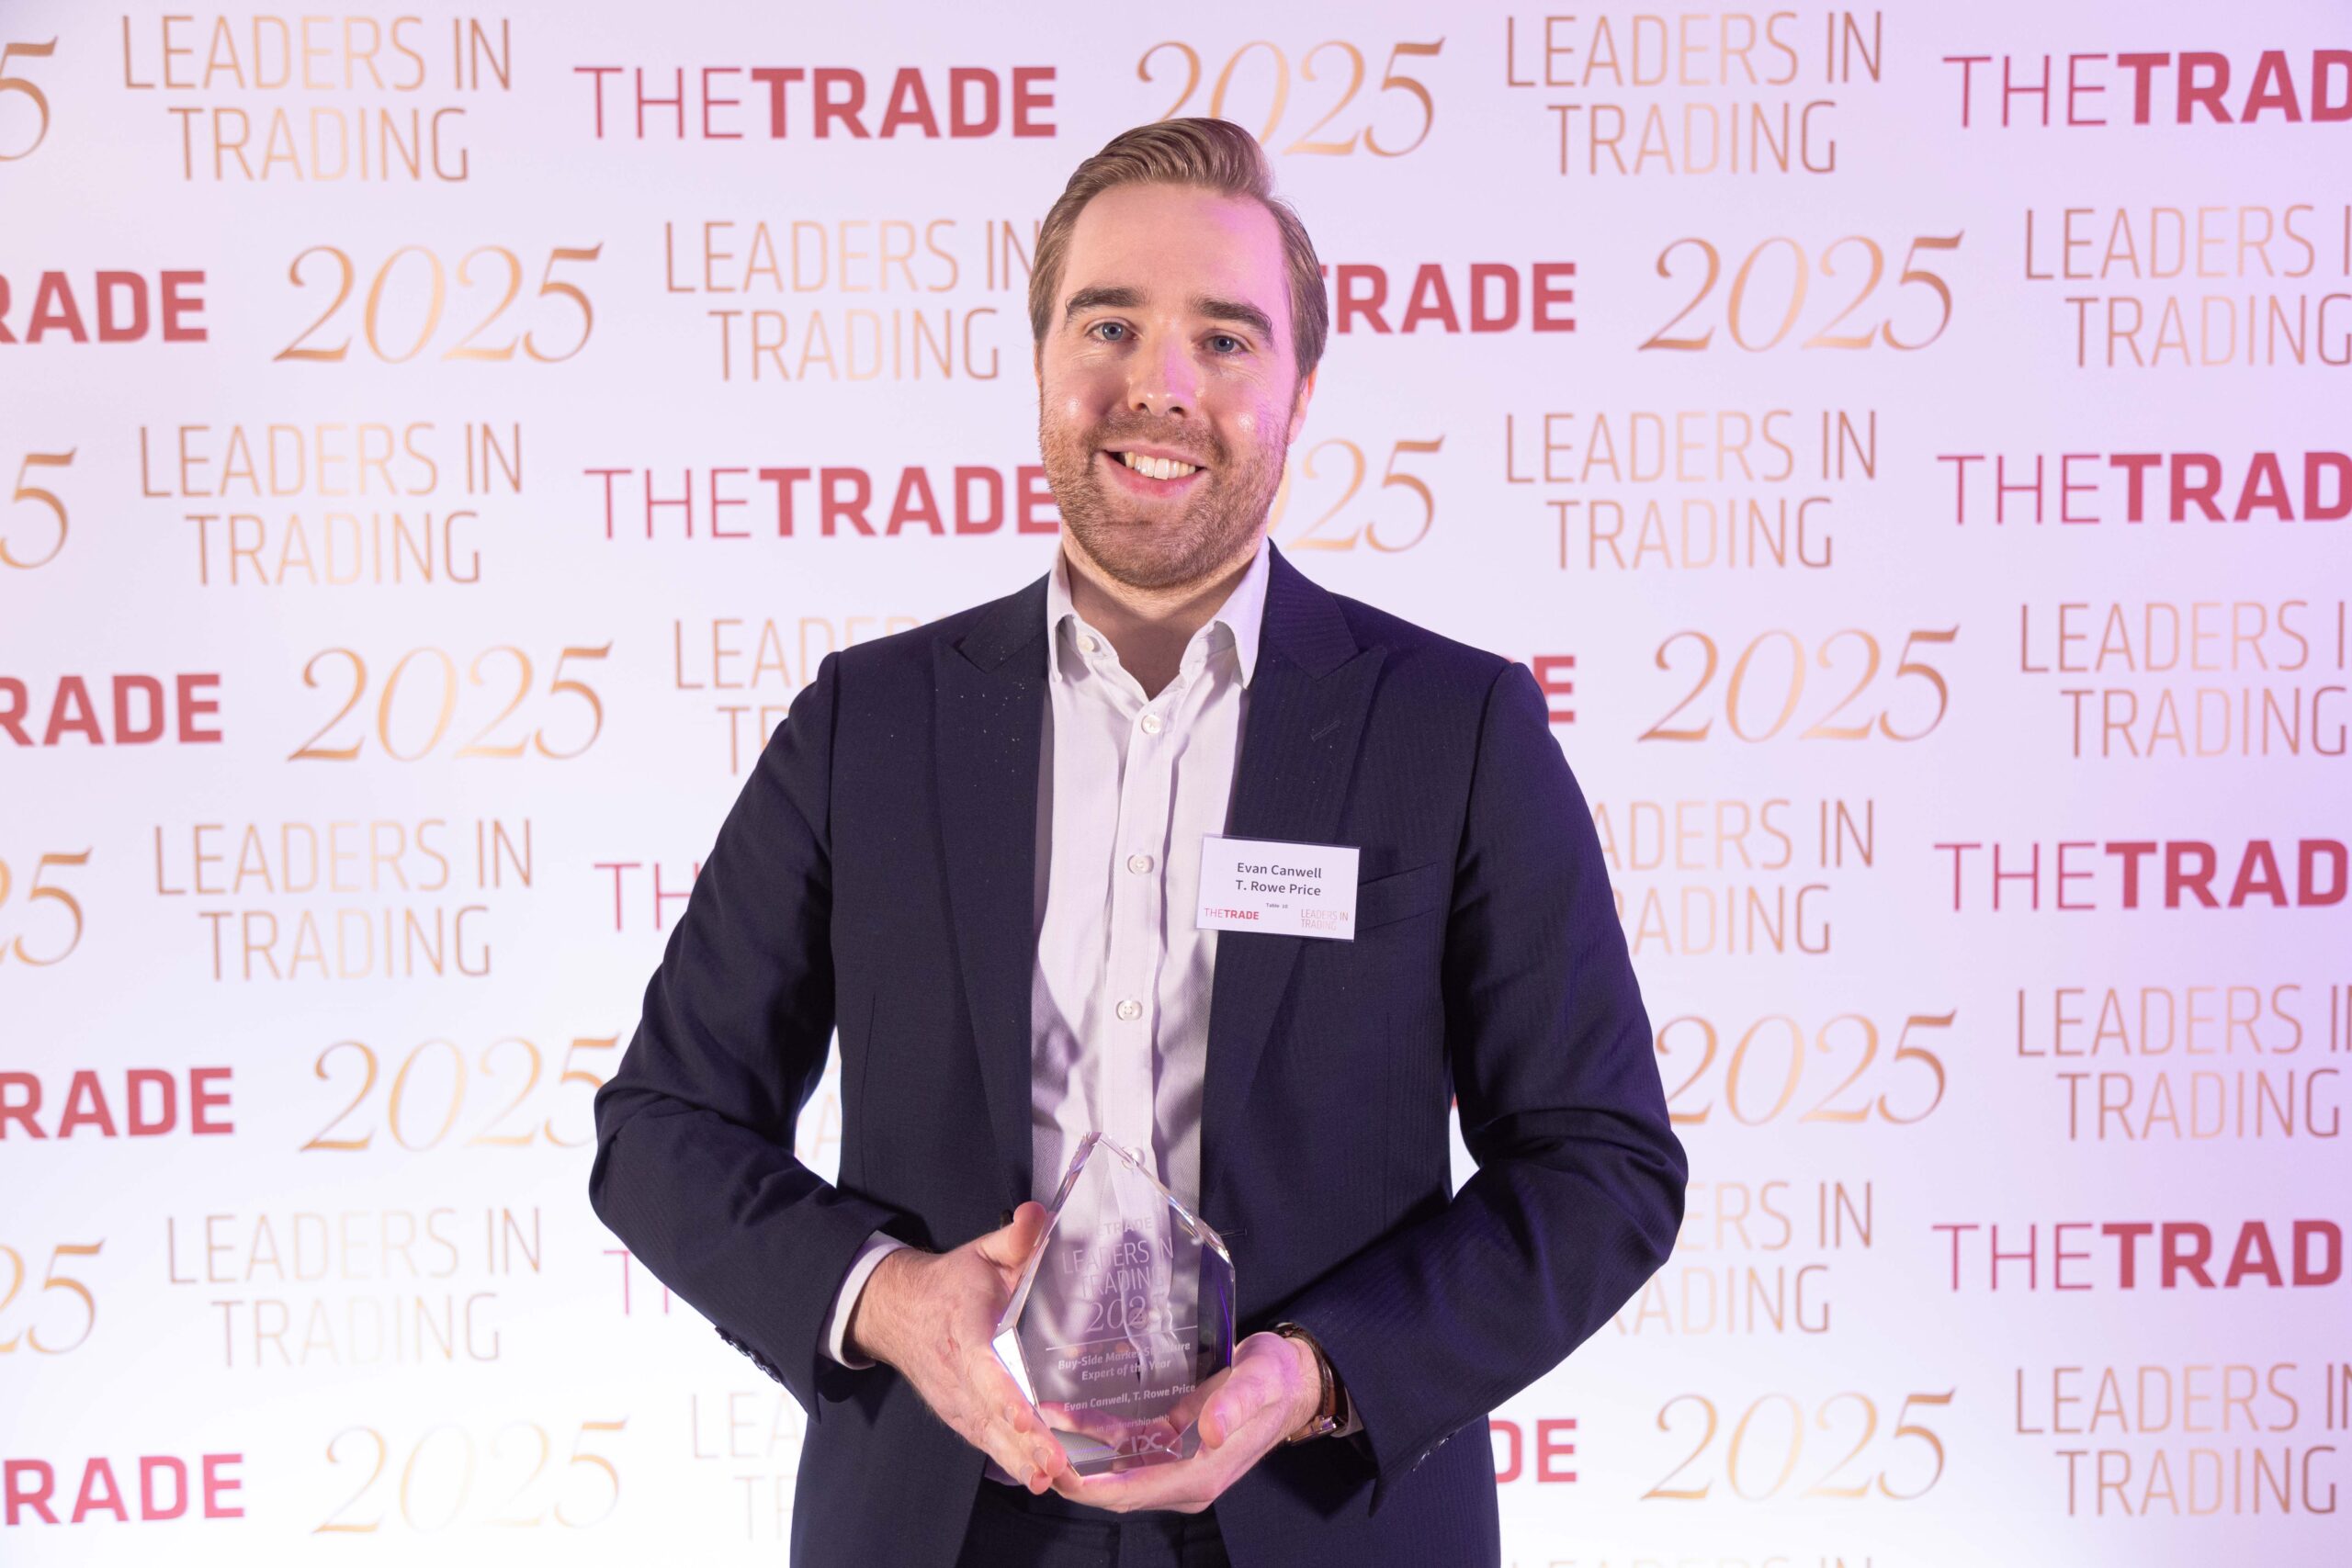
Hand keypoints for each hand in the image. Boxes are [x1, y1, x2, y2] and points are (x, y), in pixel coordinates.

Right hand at [845, 1202, 1076, 1494]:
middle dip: (1023, 1444)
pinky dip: (1009, 1461)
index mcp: (965, 1333)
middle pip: (991, 1415)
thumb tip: (1036, 1215)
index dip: (1007, 1397)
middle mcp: (958, 1375)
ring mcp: (955, 1400)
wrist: (897, 1310)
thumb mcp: (981, 1253)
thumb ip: (1013, 1238)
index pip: (986, 1371)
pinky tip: (1036, 1476)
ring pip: (988, 1436)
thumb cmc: (949, 1283)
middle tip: (1054, 1468)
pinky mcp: (958, 1413)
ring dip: (1018, 1460)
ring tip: (1049, 1480)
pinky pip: (985, 1441)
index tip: (1030, 1418)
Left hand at [1046, 1329, 1321, 1512]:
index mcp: (1201, 1475)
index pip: (1133, 1492)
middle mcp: (1183, 1478)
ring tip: (1035, 1429)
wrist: (1291, 1379)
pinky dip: (1094, 1435)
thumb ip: (1234, 1406)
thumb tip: (1209, 1433)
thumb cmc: (1276, 1380)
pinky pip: (1124, 1447)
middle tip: (1030, 1446)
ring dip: (1077, 1455)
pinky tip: (1064, 1414)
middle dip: (1072, 1474)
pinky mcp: (1169, 1443)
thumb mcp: (1259, 1383)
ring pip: (1114, 1469)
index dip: (1091, 1487)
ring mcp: (1175, 1463)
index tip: (1055, 1470)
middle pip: (1116, 1489)